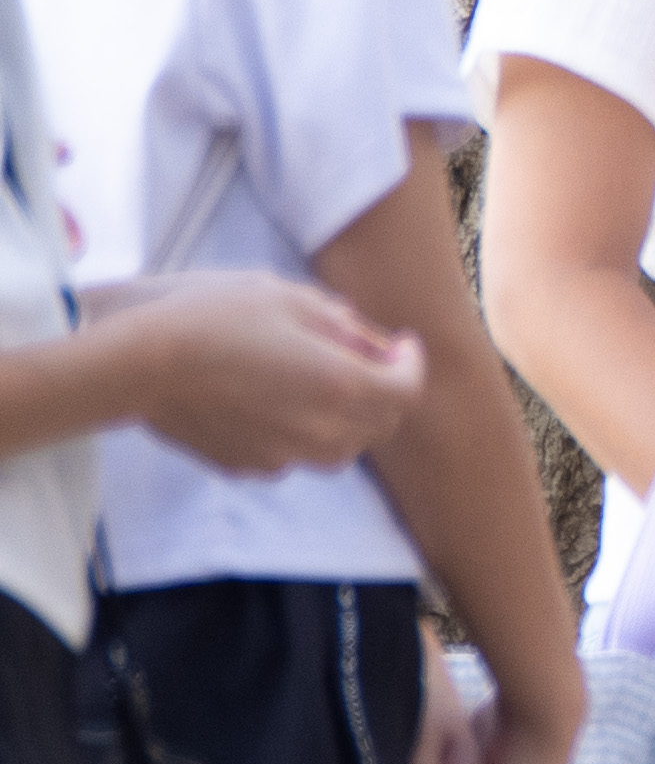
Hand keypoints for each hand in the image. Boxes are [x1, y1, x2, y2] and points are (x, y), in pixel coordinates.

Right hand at [87, 272, 419, 474]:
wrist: (135, 361)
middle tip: (368, 360)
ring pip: (339, 449)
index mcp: (342, 385)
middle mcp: (320, 430)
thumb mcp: (289, 298)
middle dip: (383, 392)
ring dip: (346, 420)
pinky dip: (299, 435)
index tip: (401, 344)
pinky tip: (274, 404)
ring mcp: (281, 455)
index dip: (410, 364)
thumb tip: (371, 343)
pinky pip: (291, 457)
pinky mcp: (244, 465)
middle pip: (379, 424)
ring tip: (322, 383)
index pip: (407, 389)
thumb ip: (342, 324)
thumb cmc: (212, 317)